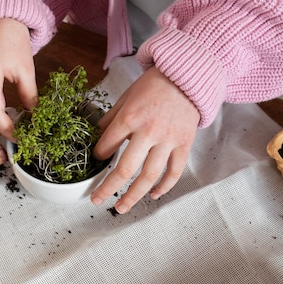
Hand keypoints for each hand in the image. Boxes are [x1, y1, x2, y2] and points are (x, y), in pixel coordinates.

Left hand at [90, 67, 199, 212]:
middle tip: (96, 200)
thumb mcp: (126, 97)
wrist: (187, 76)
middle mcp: (149, 131)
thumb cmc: (154, 85)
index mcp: (130, 117)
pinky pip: (174, 172)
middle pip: (126, 169)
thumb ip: (111, 119)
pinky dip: (164, 187)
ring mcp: (168, 140)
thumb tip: (96, 137)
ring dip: (133, 195)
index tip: (96, 161)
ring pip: (149, 176)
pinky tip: (153, 196)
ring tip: (121, 207)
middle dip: (108, 188)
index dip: (98, 157)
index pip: (108, 146)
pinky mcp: (184, 144)